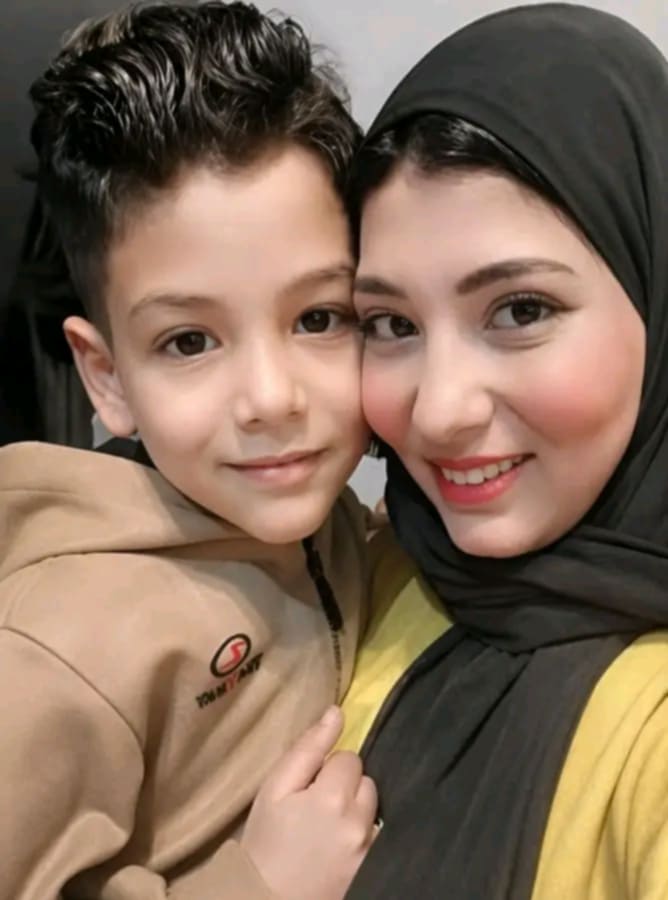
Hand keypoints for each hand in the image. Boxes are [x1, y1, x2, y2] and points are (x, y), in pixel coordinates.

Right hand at [241, 706, 377, 899]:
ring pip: (373, 809)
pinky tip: (340, 850)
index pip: (349, 757)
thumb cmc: (266, 842)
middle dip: (345, 789)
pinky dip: (363, 838)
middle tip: (316, 811)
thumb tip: (336, 712)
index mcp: (333, 797)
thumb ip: (308, 749)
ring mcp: (370, 849)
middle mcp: (359, 823)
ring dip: (356, 813)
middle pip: (366, 782)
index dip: (327, 770)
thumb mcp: (274, 789)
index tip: (309, 790)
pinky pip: (378, 837)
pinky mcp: (374, 868)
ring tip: (328, 832)